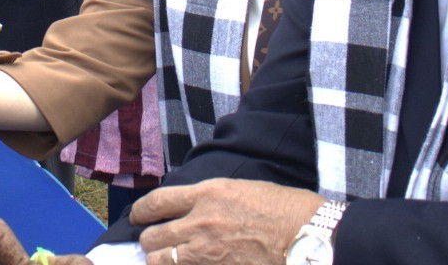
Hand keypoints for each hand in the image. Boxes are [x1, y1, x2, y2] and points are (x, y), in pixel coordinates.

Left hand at [131, 179, 322, 264]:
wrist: (309, 237)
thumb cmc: (285, 210)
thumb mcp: (242, 190)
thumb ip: (211, 199)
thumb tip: (192, 208)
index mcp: (207, 194)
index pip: (157, 202)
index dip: (141, 212)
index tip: (138, 218)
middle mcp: (200, 222)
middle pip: (152, 236)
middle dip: (149, 241)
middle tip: (152, 244)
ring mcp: (206, 253)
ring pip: (159, 260)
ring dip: (158, 261)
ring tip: (163, 261)